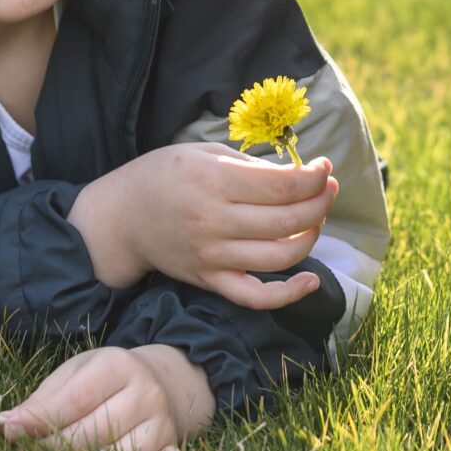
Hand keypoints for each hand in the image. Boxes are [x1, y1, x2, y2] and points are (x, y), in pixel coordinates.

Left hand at [0, 344, 215, 450]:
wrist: (156, 381)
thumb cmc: (102, 381)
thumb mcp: (73, 375)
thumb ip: (42, 401)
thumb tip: (6, 426)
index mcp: (119, 366)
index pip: (77, 398)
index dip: (41, 418)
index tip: (10, 431)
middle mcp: (147, 394)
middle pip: (95, 432)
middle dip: (55, 447)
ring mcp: (163, 425)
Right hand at [68, 142, 337, 310]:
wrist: (121, 218)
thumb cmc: (163, 176)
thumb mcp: (203, 153)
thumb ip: (250, 165)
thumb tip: (297, 174)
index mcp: (213, 181)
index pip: (281, 185)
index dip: (313, 177)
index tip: (324, 168)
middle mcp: (214, 221)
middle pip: (287, 220)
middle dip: (320, 203)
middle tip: (328, 190)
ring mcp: (212, 256)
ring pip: (280, 257)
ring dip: (311, 237)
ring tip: (316, 219)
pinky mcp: (209, 281)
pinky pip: (255, 297)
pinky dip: (288, 295)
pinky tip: (311, 281)